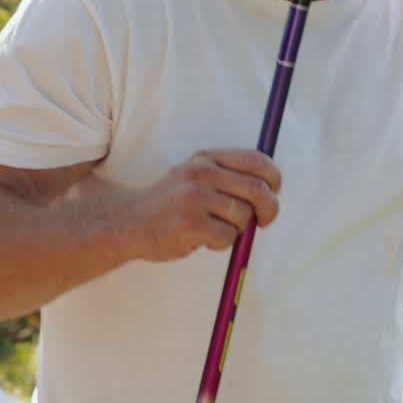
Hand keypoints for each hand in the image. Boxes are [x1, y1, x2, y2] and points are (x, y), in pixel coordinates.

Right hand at [115, 149, 281, 261]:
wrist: (129, 223)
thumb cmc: (171, 204)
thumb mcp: (195, 177)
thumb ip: (228, 177)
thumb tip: (270, 191)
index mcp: (207, 158)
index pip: (255, 160)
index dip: (273, 177)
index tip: (273, 192)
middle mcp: (202, 173)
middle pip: (258, 189)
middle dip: (269, 209)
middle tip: (264, 222)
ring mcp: (195, 198)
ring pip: (244, 216)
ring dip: (237, 230)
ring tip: (216, 230)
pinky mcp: (191, 224)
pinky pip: (228, 237)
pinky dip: (222, 244)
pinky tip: (203, 240)